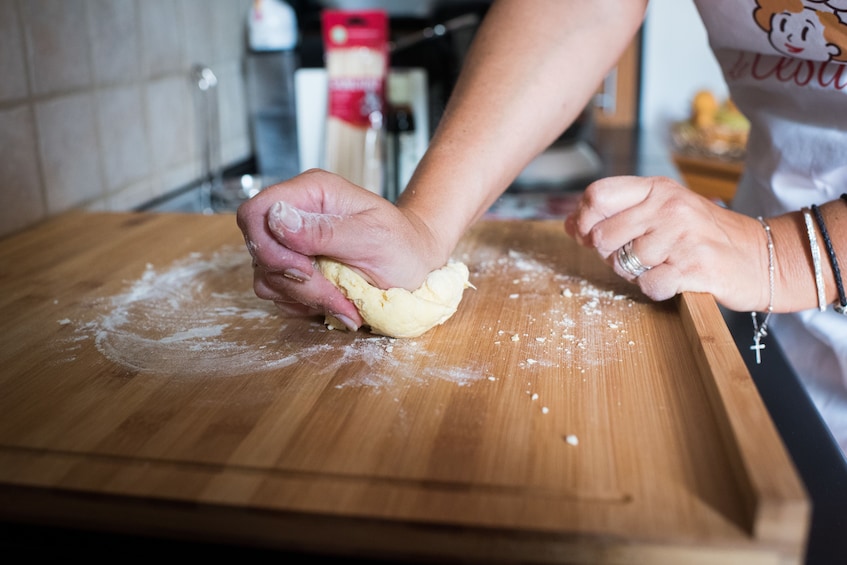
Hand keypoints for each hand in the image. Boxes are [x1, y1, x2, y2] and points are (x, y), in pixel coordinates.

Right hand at [236, 169, 445, 329]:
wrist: (417, 267)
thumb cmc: (404, 246)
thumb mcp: (372, 237)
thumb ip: (324, 230)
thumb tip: (277, 218)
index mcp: (312, 193)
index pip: (255, 212)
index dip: (267, 245)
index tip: (303, 269)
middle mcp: (296, 215)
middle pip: (259, 251)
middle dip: (295, 281)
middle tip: (337, 294)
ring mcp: (294, 245)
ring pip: (266, 278)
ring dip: (303, 298)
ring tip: (345, 302)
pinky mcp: (296, 272)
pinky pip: (280, 295)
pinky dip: (306, 306)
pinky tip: (338, 303)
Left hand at [564, 176, 769, 311]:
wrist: (760, 257)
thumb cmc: (703, 237)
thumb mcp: (661, 213)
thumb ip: (616, 214)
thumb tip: (569, 224)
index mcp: (657, 189)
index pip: (597, 194)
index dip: (583, 219)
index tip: (588, 235)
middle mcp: (669, 207)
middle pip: (602, 235)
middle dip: (609, 255)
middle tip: (636, 257)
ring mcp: (682, 236)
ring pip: (622, 263)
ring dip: (634, 273)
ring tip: (661, 265)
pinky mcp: (695, 266)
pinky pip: (648, 285)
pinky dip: (656, 289)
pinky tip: (674, 280)